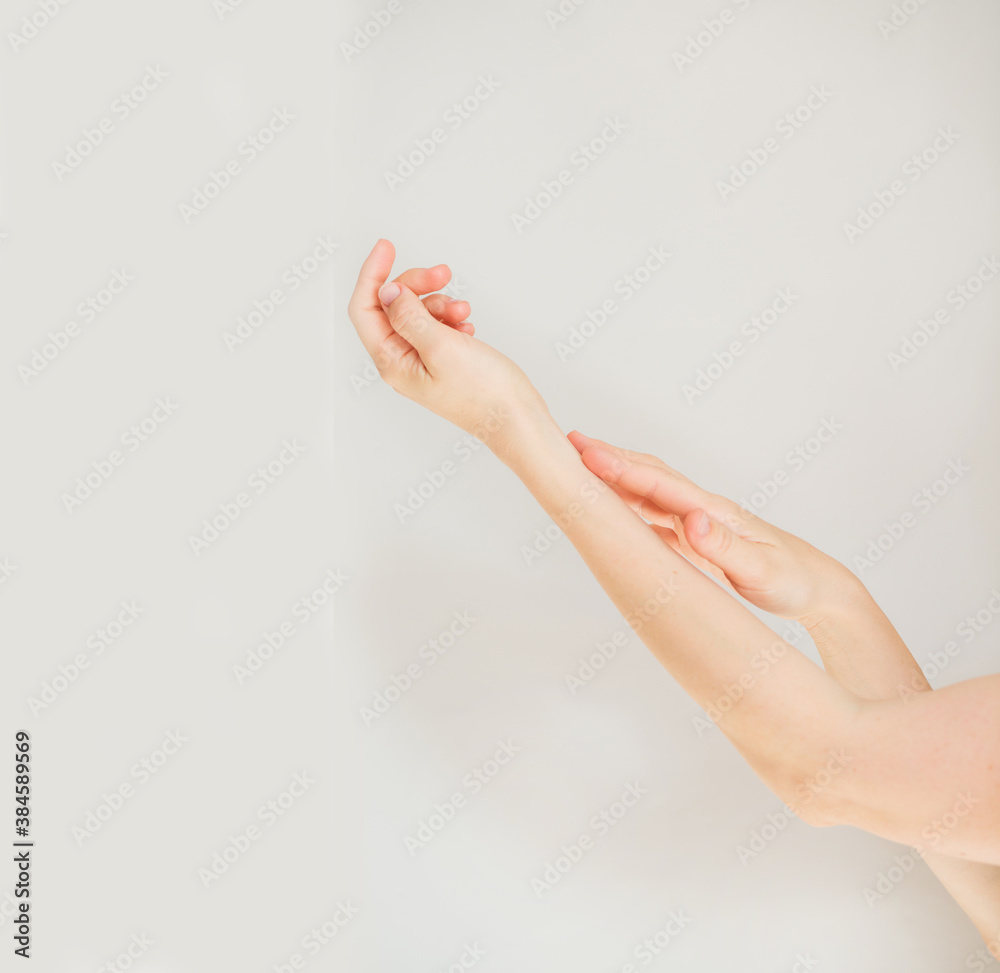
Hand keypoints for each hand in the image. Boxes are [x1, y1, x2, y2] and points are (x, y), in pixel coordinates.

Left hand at [347, 240, 549, 448]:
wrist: (516, 418)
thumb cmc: (484, 394)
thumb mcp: (442, 347)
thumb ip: (410, 316)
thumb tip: (388, 292)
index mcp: (392, 362)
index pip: (365, 308)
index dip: (372, 274)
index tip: (387, 246)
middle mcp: (401, 362)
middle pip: (392, 306)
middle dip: (416, 285)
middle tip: (443, 274)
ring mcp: (422, 361)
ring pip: (417, 313)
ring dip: (439, 302)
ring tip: (463, 311)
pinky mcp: (442, 360)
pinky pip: (436, 326)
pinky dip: (450, 317)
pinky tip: (466, 325)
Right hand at [566, 431, 860, 622]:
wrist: (815, 586)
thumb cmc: (791, 578)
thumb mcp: (762, 570)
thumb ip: (726, 548)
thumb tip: (692, 521)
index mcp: (711, 512)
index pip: (659, 484)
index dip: (621, 468)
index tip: (586, 453)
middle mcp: (699, 509)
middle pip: (648, 475)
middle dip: (609, 458)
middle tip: (568, 441)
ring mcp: (695, 520)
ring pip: (647, 491)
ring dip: (614, 475)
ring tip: (579, 461)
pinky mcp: (693, 536)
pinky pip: (652, 514)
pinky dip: (626, 501)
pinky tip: (610, 503)